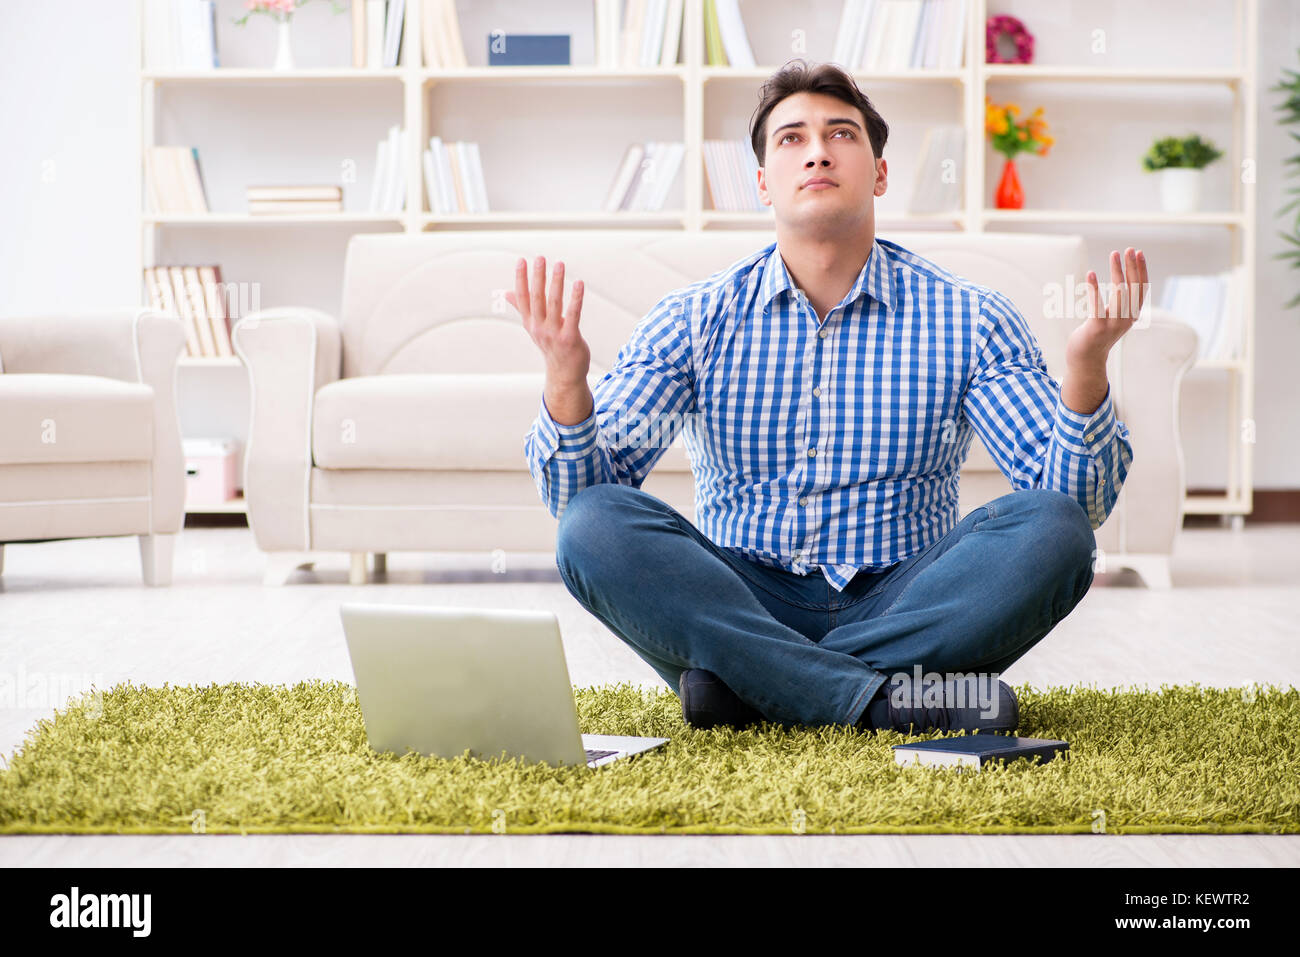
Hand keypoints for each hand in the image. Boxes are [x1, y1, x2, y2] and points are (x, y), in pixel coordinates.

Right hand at [505, 255, 589, 385]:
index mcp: (530, 323)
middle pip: (536, 298)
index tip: (521, 260)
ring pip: (554, 304)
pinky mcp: (570, 338)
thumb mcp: (534, 327)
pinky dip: (575, 299)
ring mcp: (554, 334)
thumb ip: (522, 308)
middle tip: (540, 257)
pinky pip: (573, 315)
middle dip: (538, 277)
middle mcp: (539, 328)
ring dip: (556, 283)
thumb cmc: (551, 346)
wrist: (564, 373)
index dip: (521, 279)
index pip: (522, 298)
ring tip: (559, 264)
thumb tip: (505, 293)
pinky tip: (578, 283)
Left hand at [1066, 246, 1148, 369]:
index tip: (1139, 253)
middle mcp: (1127, 319)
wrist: (1086, 358)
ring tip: (1114, 254)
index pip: (1142, 288)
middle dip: (1132, 266)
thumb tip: (1123, 282)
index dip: (1141, 270)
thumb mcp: (1114, 316)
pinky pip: (1096, 305)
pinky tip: (1091, 274)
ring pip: (1119, 293)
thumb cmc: (1098, 333)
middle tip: (1128, 249)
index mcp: (1132, 314)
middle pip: (1133, 288)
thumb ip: (1121, 303)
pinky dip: (1094, 289)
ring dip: (1117, 272)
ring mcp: (1113, 324)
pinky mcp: (1097, 328)